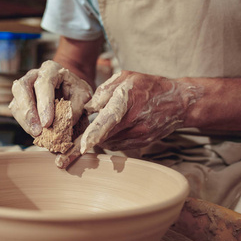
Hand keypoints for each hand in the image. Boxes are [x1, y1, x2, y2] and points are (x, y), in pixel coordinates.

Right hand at [9, 60, 92, 136]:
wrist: (70, 89)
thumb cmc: (76, 90)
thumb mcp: (83, 96)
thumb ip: (76, 107)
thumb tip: (64, 124)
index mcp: (51, 70)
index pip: (43, 84)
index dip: (44, 104)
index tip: (47, 123)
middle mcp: (34, 75)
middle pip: (21, 88)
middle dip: (28, 111)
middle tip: (37, 130)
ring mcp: (24, 87)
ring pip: (16, 102)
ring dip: (25, 121)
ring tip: (37, 134)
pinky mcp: (20, 100)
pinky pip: (17, 112)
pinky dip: (25, 124)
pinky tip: (36, 133)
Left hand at [56, 71, 201, 168]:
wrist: (179, 102)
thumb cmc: (149, 86)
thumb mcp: (125, 78)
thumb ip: (104, 91)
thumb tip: (87, 108)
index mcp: (127, 102)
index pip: (108, 120)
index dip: (95, 134)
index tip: (82, 147)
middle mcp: (133, 122)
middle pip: (103, 138)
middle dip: (81, 148)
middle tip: (61, 162)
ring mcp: (139, 136)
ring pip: (109, 143)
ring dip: (96, 141)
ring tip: (86, 137)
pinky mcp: (141, 144)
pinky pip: (118, 145)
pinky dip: (108, 141)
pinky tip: (108, 132)